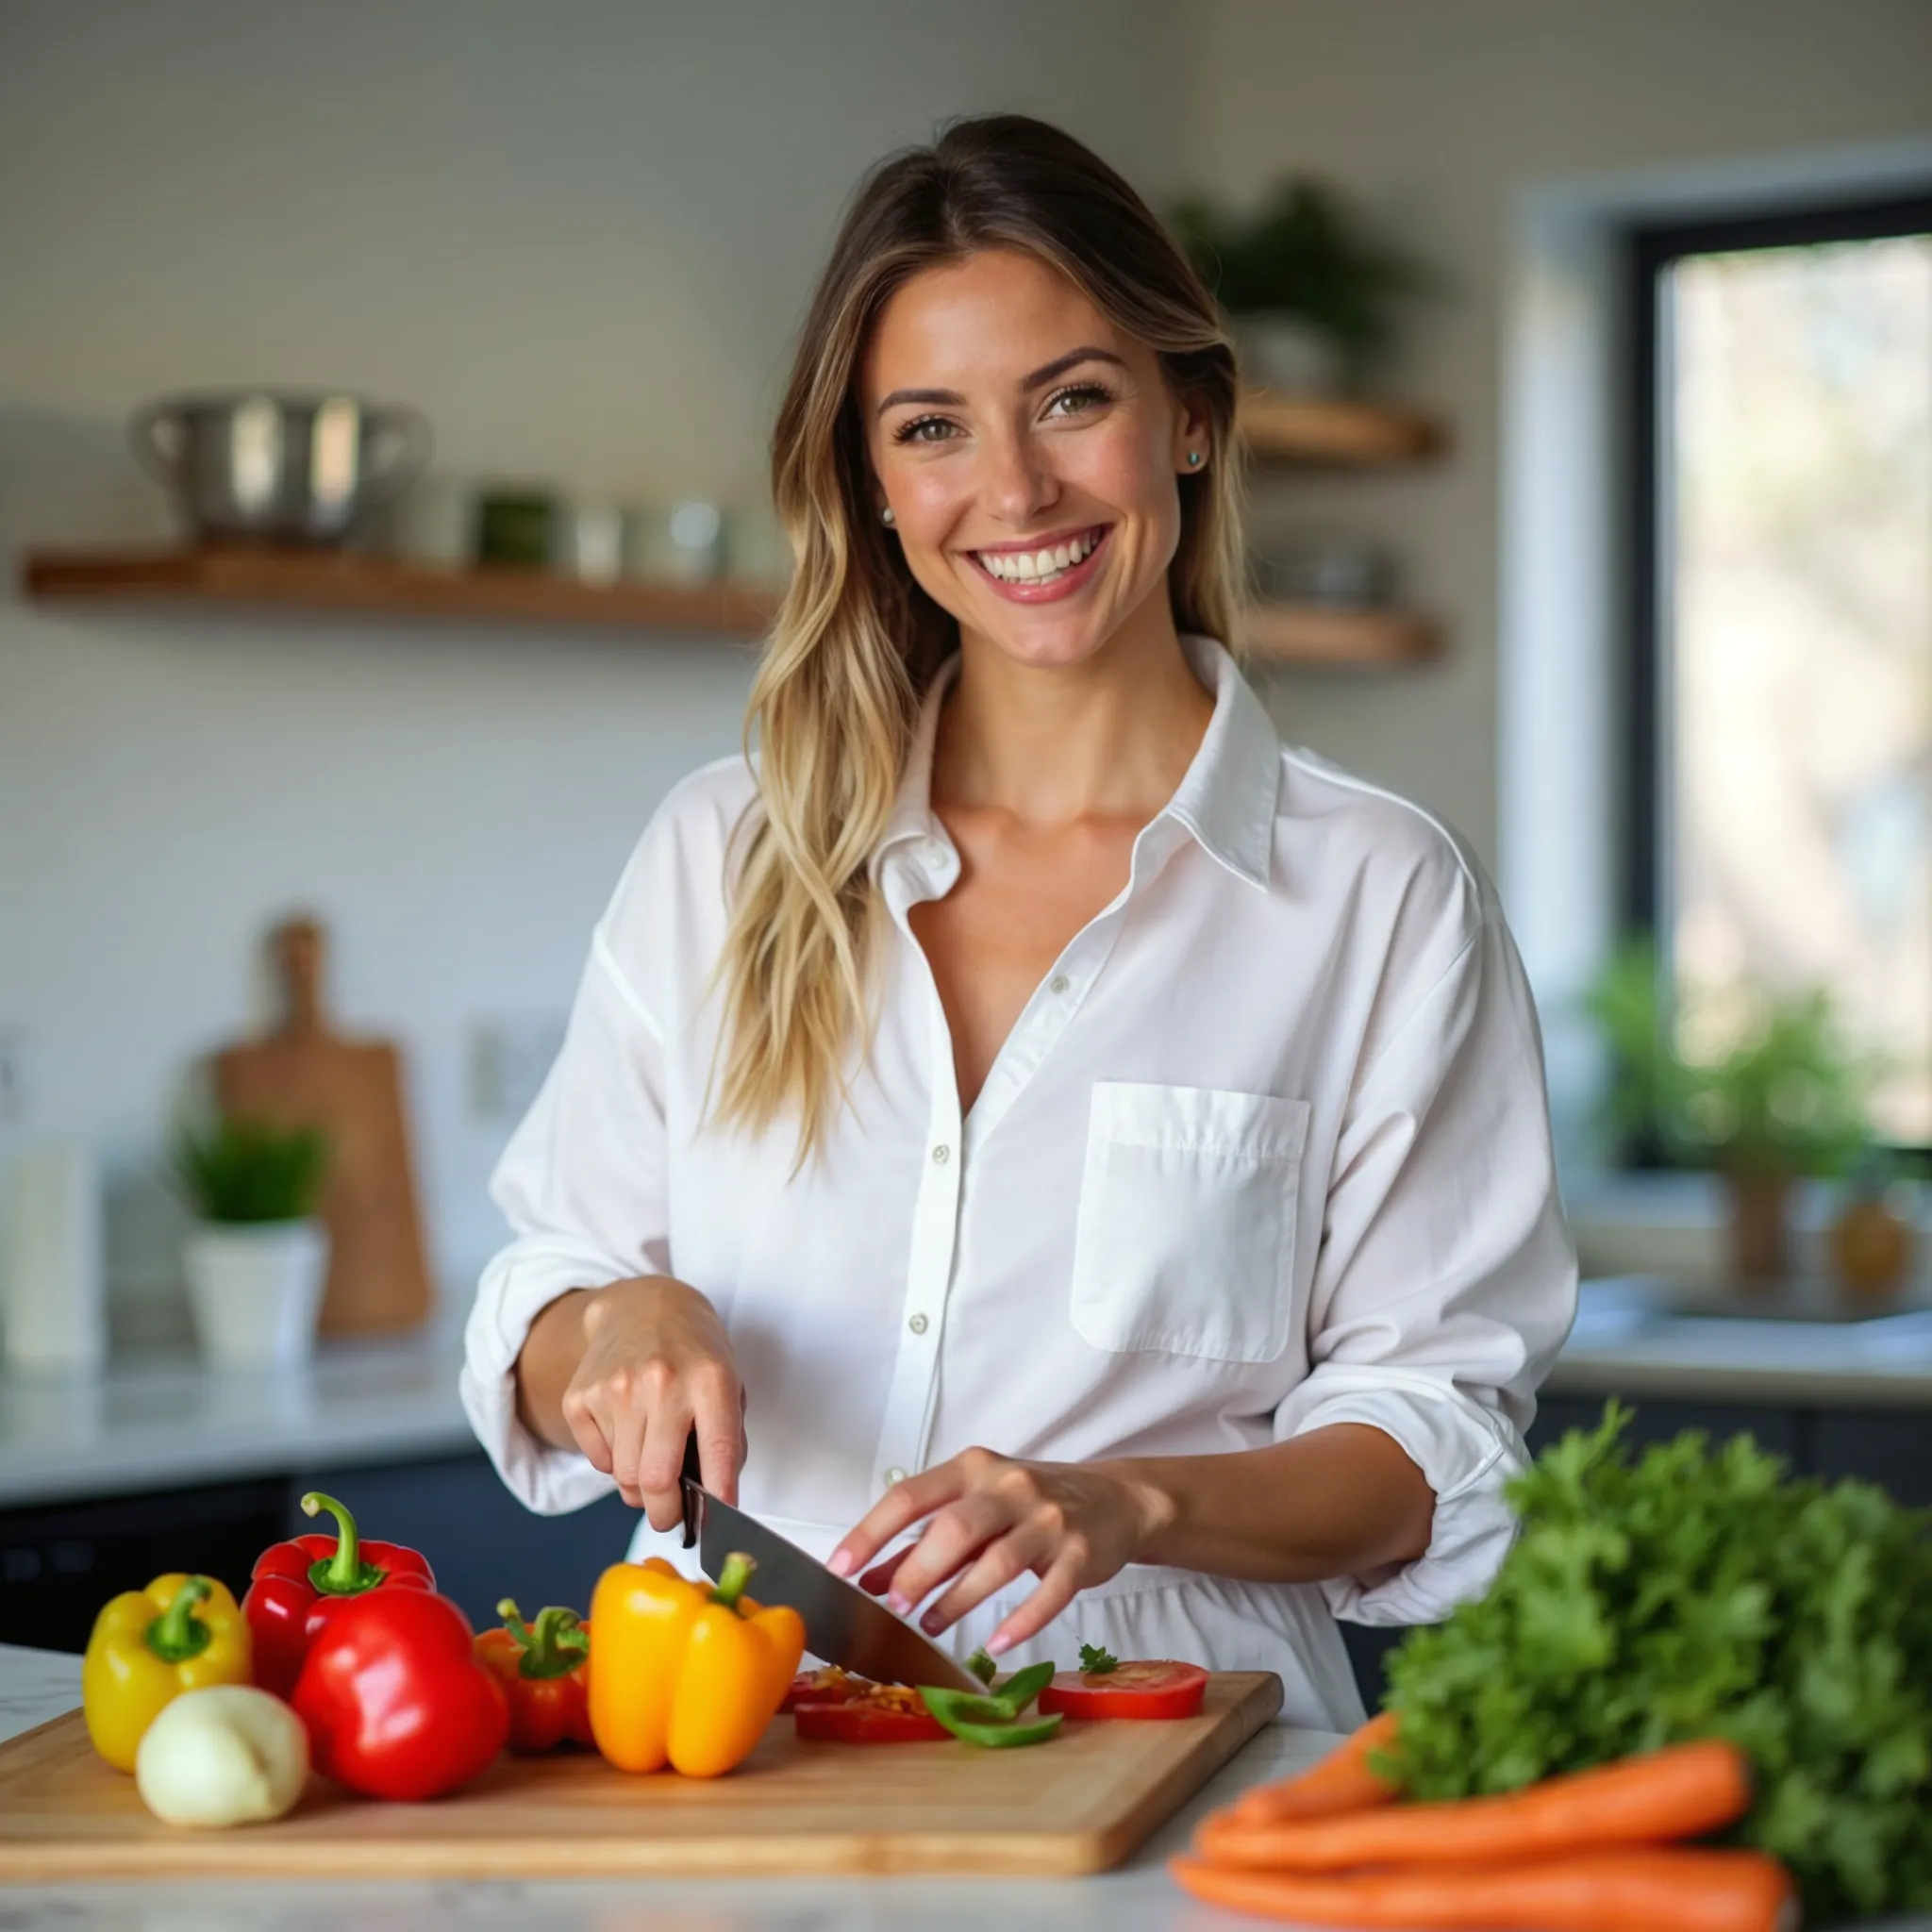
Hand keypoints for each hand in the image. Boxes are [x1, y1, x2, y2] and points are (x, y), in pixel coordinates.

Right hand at [558, 1276, 744, 1531]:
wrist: (641, 1307)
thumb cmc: (693, 1354)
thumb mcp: (728, 1383)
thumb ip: (726, 1439)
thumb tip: (713, 1500)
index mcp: (710, 1379)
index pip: (718, 1451)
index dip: (719, 1496)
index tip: (719, 1523)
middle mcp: (662, 1382)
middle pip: (656, 1479)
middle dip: (665, 1513)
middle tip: (670, 1517)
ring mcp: (617, 1387)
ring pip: (624, 1478)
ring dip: (638, 1489)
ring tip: (650, 1467)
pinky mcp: (582, 1395)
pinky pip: (598, 1460)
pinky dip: (612, 1462)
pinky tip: (626, 1434)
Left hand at [826, 1448, 1173, 1656]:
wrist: (1114, 1499)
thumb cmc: (1028, 1505)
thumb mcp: (974, 1511)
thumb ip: (924, 1542)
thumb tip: (871, 1581)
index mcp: (972, 1469)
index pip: (911, 1495)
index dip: (871, 1532)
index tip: (840, 1568)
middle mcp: (1009, 1487)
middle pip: (954, 1528)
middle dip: (917, 1570)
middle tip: (893, 1605)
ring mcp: (1048, 1519)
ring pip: (997, 1562)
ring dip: (958, 1599)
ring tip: (930, 1626)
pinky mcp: (1081, 1553)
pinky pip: (1049, 1592)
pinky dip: (1021, 1621)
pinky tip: (998, 1644)